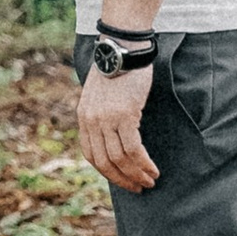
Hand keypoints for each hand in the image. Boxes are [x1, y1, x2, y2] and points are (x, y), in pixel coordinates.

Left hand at [78, 57, 159, 191]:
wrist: (123, 47)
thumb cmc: (117, 69)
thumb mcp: (99, 94)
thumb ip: (100, 115)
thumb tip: (111, 137)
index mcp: (84, 117)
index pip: (91, 155)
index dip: (107, 172)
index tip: (122, 180)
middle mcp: (91, 121)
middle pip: (104, 161)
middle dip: (122, 179)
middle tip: (139, 187)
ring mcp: (106, 119)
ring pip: (120, 158)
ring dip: (136, 174)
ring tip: (150, 181)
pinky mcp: (124, 115)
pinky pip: (133, 148)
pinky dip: (143, 163)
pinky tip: (153, 169)